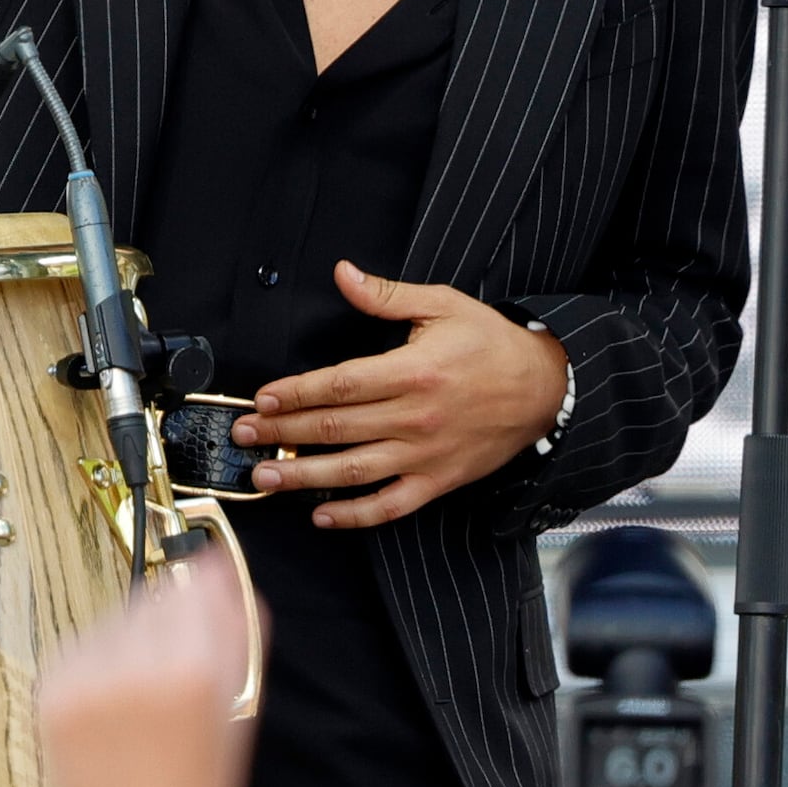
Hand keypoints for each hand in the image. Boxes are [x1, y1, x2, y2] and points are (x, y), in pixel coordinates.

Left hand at [39, 542, 260, 786]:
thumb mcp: (234, 715)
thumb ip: (237, 636)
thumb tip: (230, 577)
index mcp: (189, 670)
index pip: (198, 579)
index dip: (208, 573)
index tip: (210, 567)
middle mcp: (132, 663)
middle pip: (159, 593)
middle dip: (175, 614)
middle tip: (183, 659)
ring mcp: (86, 673)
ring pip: (120, 615)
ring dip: (136, 635)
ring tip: (147, 691)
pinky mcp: (53, 684)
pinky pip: (84, 641)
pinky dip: (101, 658)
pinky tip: (118, 698)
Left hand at [232, 262, 567, 527]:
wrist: (545, 388)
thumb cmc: (490, 343)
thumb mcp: (442, 304)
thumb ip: (386, 294)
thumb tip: (343, 272)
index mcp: (412, 371)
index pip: (339, 384)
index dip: (296, 392)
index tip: (262, 397)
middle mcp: (415, 416)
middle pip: (336, 427)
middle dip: (282, 431)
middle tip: (242, 435)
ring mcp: (426, 453)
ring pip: (354, 470)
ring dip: (304, 475)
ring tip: (265, 476)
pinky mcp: (439, 480)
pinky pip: (392, 504)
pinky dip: (356, 514)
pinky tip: (323, 514)